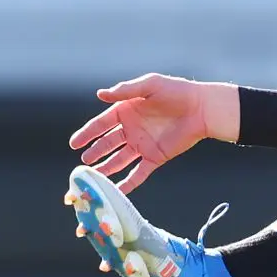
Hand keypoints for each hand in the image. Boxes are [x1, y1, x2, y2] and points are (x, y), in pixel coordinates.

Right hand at [68, 75, 239, 190]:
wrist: (202, 109)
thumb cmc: (177, 92)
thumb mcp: (149, 86)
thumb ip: (125, 91)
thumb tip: (100, 95)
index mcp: (126, 111)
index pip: (101, 124)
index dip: (87, 133)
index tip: (74, 143)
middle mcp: (131, 129)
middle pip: (108, 144)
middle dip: (95, 153)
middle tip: (84, 162)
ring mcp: (142, 145)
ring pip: (119, 160)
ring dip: (106, 168)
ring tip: (93, 177)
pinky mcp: (155, 157)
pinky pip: (138, 173)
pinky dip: (128, 183)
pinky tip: (116, 190)